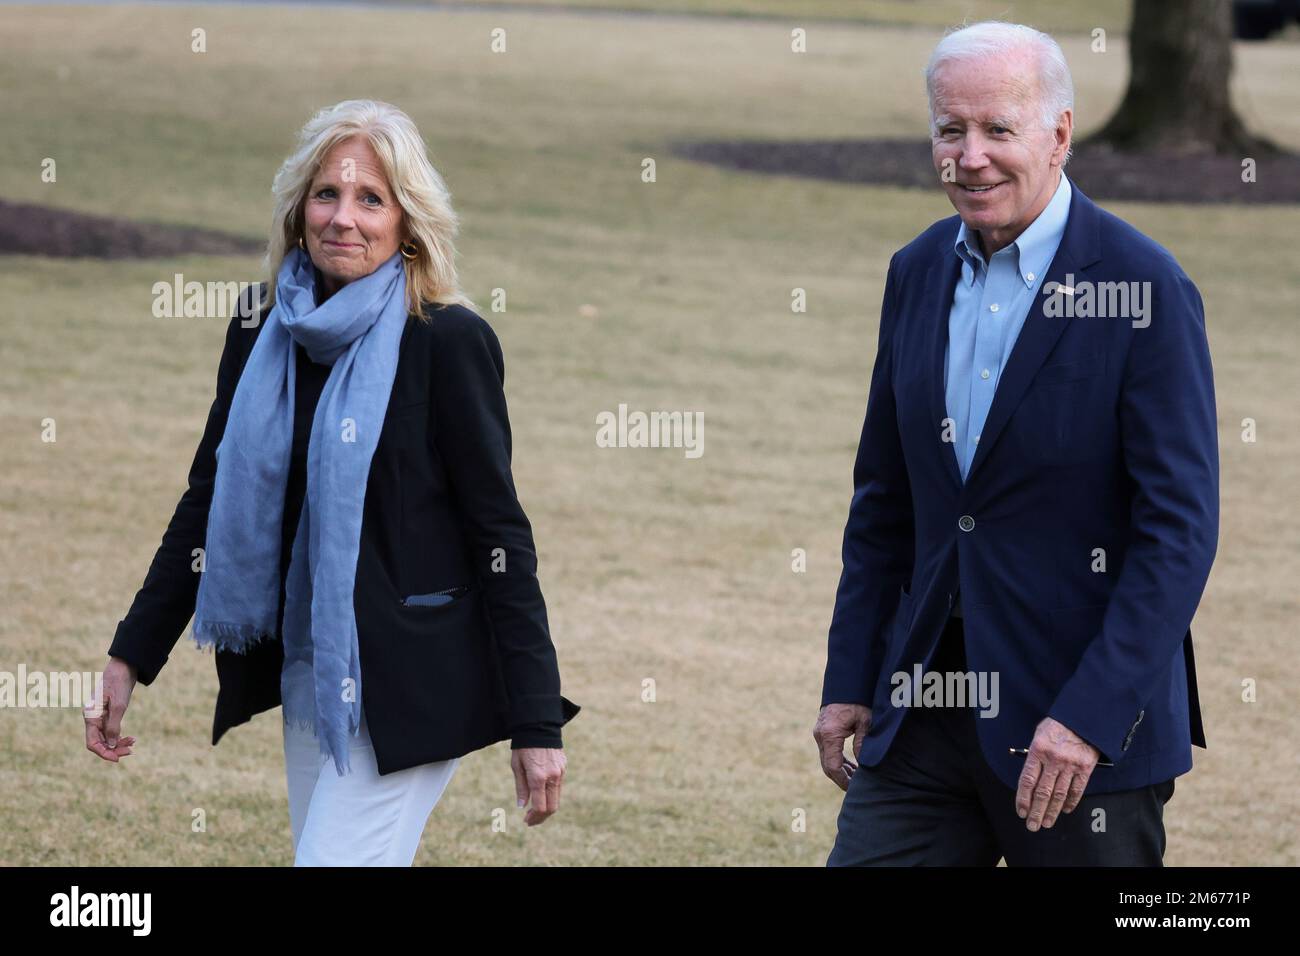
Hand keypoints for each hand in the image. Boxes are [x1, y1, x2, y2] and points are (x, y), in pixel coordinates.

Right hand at [85, 657, 138, 762]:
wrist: (123, 667)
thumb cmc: (118, 683)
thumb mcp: (118, 705)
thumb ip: (113, 725)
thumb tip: (112, 745)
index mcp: (90, 716)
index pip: (92, 742)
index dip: (103, 752)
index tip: (117, 758)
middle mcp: (92, 718)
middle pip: (99, 742)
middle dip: (113, 749)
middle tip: (130, 751)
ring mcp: (99, 716)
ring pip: (105, 738)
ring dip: (117, 743)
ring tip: (133, 743)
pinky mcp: (107, 714)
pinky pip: (110, 730)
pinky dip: (119, 736)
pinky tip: (130, 738)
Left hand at [511, 747, 565, 825]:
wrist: (539, 727)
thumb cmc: (523, 747)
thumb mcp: (517, 766)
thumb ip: (521, 787)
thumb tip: (522, 806)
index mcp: (538, 777)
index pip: (540, 806)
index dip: (534, 817)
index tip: (526, 820)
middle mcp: (552, 777)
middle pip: (552, 807)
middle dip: (542, 817)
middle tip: (531, 821)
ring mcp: (560, 772)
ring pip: (557, 797)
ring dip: (547, 807)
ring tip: (535, 810)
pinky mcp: (563, 767)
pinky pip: (558, 786)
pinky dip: (551, 794)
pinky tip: (541, 794)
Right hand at [814, 703, 871, 790]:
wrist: (845, 685)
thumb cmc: (857, 702)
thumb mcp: (864, 722)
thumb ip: (862, 744)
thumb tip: (863, 765)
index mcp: (830, 735)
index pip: (833, 766)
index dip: (843, 780)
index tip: (854, 788)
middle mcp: (820, 736)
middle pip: (827, 766)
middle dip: (841, 779)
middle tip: (856, 789)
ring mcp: (819, 734)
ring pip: (826, 760)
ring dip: (840, 771)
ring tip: (856, 780)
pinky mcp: (822, 732)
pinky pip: (827, 752)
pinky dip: (838, 762)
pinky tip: (851, 768)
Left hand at [1015, 716, 1099, 830]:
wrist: (1083, 719)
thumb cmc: (1057, 726)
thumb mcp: (1038, 735)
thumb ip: (1032, 755)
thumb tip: (1028, 778)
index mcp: (1038, 750)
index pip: (1027, 780)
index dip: (1023, 798)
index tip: (1021, 812)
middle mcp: (1053, 760)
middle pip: (1042, 792)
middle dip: (1036, 811)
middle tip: (1032, 826)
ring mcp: (1070, 765)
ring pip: (1059, 794)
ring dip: (1052, 811)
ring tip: (1046, 823)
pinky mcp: (1085, 768)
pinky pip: (1077, 790)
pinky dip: (1070, 802)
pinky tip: (1065, 811)